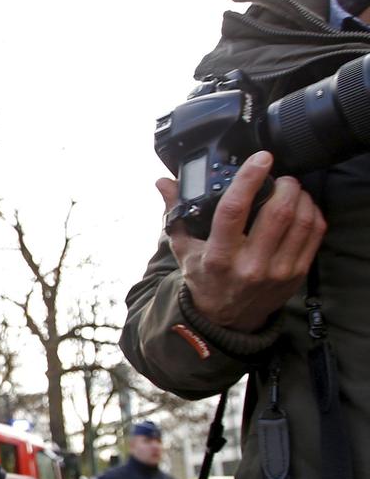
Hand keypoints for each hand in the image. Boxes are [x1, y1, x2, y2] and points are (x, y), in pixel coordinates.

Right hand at [157, 150, 325, 331]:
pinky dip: (312, 212)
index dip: (249, 179)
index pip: (234, 210)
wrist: (225, 319)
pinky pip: (314, 233)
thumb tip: (163, 183)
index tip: (260, 158)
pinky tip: (302, 207)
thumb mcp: (184, 250)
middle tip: (280, 176)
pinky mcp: (297, 274)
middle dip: (284, 184)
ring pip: (301, 220)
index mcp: (218, 256)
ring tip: (291, 190)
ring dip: (300, 196)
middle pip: (278, 212)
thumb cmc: (205, 279)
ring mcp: (277, 271)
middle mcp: (249, 265)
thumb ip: (175, 213)